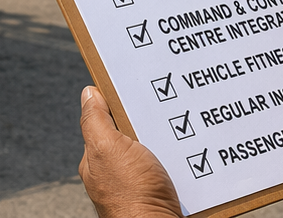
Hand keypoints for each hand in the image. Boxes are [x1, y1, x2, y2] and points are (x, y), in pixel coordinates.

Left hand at [78, 86, 181, 217]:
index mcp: (100, 156)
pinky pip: (177, 164)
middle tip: (170, 110)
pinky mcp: (166, 190)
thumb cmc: (133, 199)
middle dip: (153, 120)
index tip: (141, 82)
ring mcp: (143, 181)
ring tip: (185, 132)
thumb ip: (95, 121)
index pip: (108, 116)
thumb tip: (89, 92)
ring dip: (173, 138)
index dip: (123, 98)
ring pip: (160, 146)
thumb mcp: (108, 149)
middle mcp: (119, 169)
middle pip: (137, 130)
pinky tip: (193, 152)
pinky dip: (186, 157)